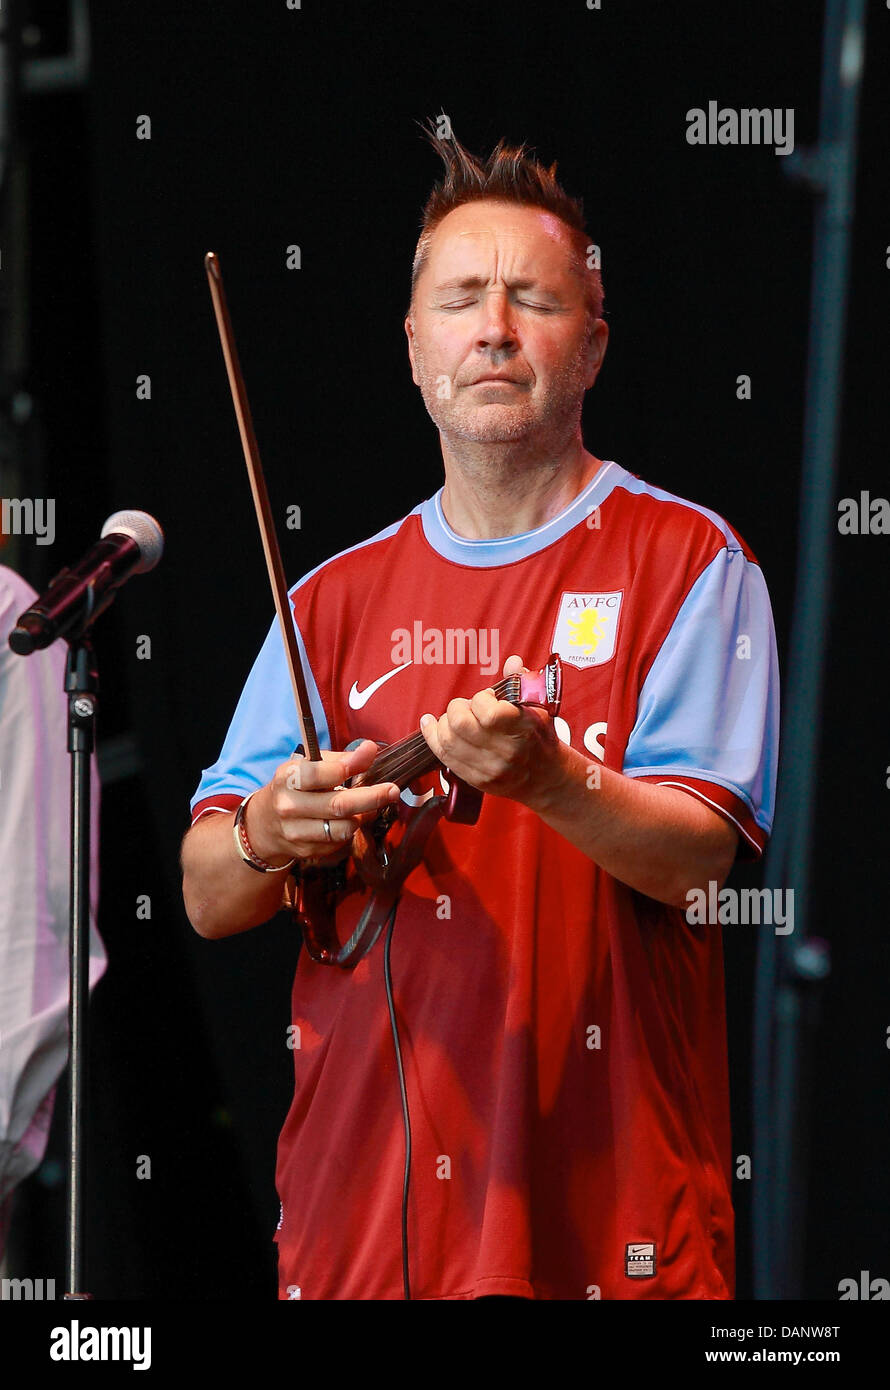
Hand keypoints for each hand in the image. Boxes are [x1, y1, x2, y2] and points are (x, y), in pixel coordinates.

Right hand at [243, 741, 400, 867]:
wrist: (263, 825)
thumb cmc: (293, 788)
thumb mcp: (306, 766)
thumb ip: (338, 759)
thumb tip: (369, 750)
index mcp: (288, 778)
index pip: (322, 773)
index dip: (350, 765)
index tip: (372, 755)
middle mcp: (289, 806)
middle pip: (339, 805)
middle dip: (372, 797)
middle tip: (392, 790)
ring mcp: (296, 832)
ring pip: (344, 828)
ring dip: (362, 817)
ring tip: (365, 807)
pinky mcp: (306, 851)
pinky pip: (339, 842)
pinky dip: (349, 830)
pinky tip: (346, 820)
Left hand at [418, 654, 560, 808]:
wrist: (546, 777)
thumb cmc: (540, 739)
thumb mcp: (539, 708)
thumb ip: (523, 683)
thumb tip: (512, 663)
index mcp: (522, 729)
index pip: (488, 712)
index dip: (480, 699)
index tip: (486, 698)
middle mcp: (505, 751)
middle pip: (460, 725)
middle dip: (456, 709)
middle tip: (466, 707)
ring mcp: (489, 768)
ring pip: (448, 741)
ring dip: (443, 723)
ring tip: (454, 718)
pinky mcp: (476, 779)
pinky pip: (444, 757)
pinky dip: (433, 738)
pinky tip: (431, 725)